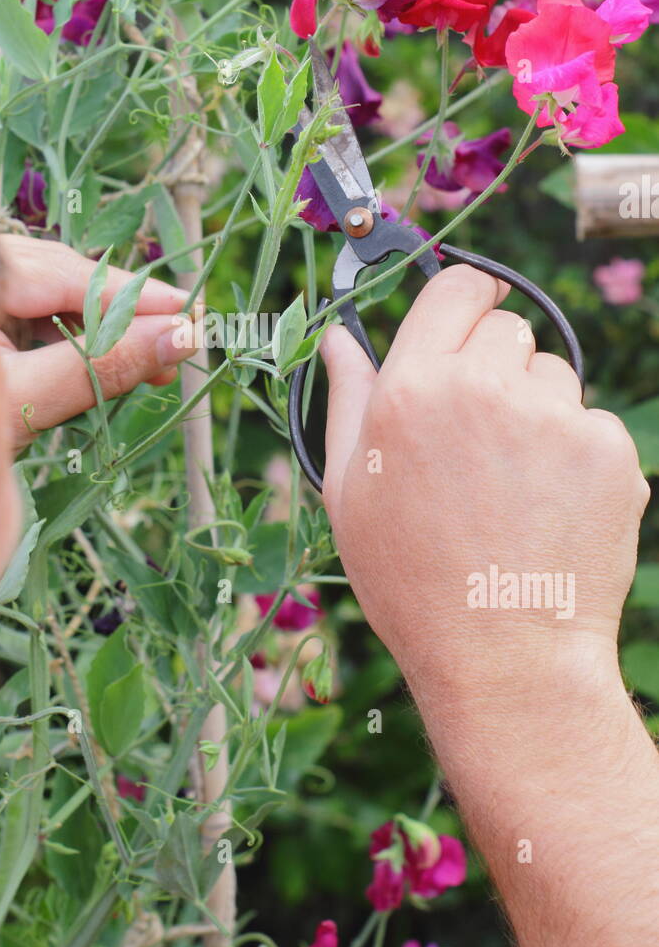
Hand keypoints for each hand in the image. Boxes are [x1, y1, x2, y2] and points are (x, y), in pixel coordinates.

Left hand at [0, 235, 198, 451]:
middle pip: (65, 276)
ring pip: (51, 290)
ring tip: (150, 364)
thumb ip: (101, 365)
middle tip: (180, 343)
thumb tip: (180, 337)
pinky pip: (28, 305)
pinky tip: (96, 361)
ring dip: (99, 327)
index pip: (75, 275)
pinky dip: (66, 332)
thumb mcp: (25, 401)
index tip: (192, 315)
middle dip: (123, 314)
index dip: (139, 298)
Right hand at [320, 264, 649, 712]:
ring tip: (513, 486)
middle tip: (480, 436)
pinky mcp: (607, 449)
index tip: (469, 321)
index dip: (464, 301)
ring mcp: (554, 416)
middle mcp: (484, 388)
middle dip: (495, 365)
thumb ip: (347, 400)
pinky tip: (549, 509)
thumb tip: (339, 339)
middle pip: (507, 328)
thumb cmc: (411, 582)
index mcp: (413, 389)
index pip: (456, 288)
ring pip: (554, 375)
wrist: (504, 658)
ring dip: (537, 409)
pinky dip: (576, 454)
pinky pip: (592, 423)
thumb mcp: (349, 492)